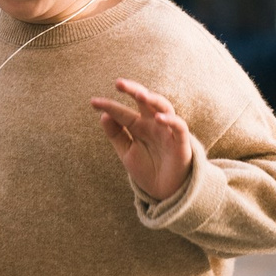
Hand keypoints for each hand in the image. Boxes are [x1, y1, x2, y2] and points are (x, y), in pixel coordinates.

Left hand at [92, 79, 196, 201]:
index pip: (122, 113)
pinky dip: (171, 120)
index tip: (93, 102)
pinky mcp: (181, 143)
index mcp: (138, 126)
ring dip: (153, 99)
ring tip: (140, 94)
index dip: (109, 106)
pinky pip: (179, 127)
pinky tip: (158, 118)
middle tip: (118, 83)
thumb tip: (104, 115)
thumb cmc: (147, 169)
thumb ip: (116, 135)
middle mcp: (153, 124)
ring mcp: (168, 131)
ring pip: (163, 107)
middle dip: (133, 90)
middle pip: (144, 101)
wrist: (164, 192)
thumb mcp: (126, 152)